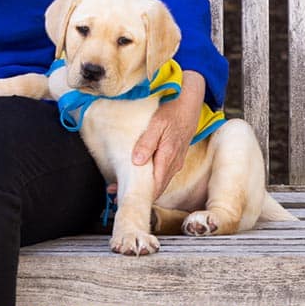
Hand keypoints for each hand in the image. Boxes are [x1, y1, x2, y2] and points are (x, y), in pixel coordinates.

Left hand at [131, 70, 205, 198]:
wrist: (189, 109)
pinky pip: (161, 174)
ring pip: (159, 182)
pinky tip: (138, 176)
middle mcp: (173, 165)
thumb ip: (147, 143)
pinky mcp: (174, 160)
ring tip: (121, 186)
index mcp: (168, 157)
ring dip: (143, 187)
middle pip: (156, 188)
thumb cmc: (172, 114)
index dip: (140, 194)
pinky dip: (150, 179)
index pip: (155, 186)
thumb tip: (137, 162)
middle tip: (115, 193)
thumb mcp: (156, 124)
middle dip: (138, 193)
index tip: (123, 196)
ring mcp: (175, 164)